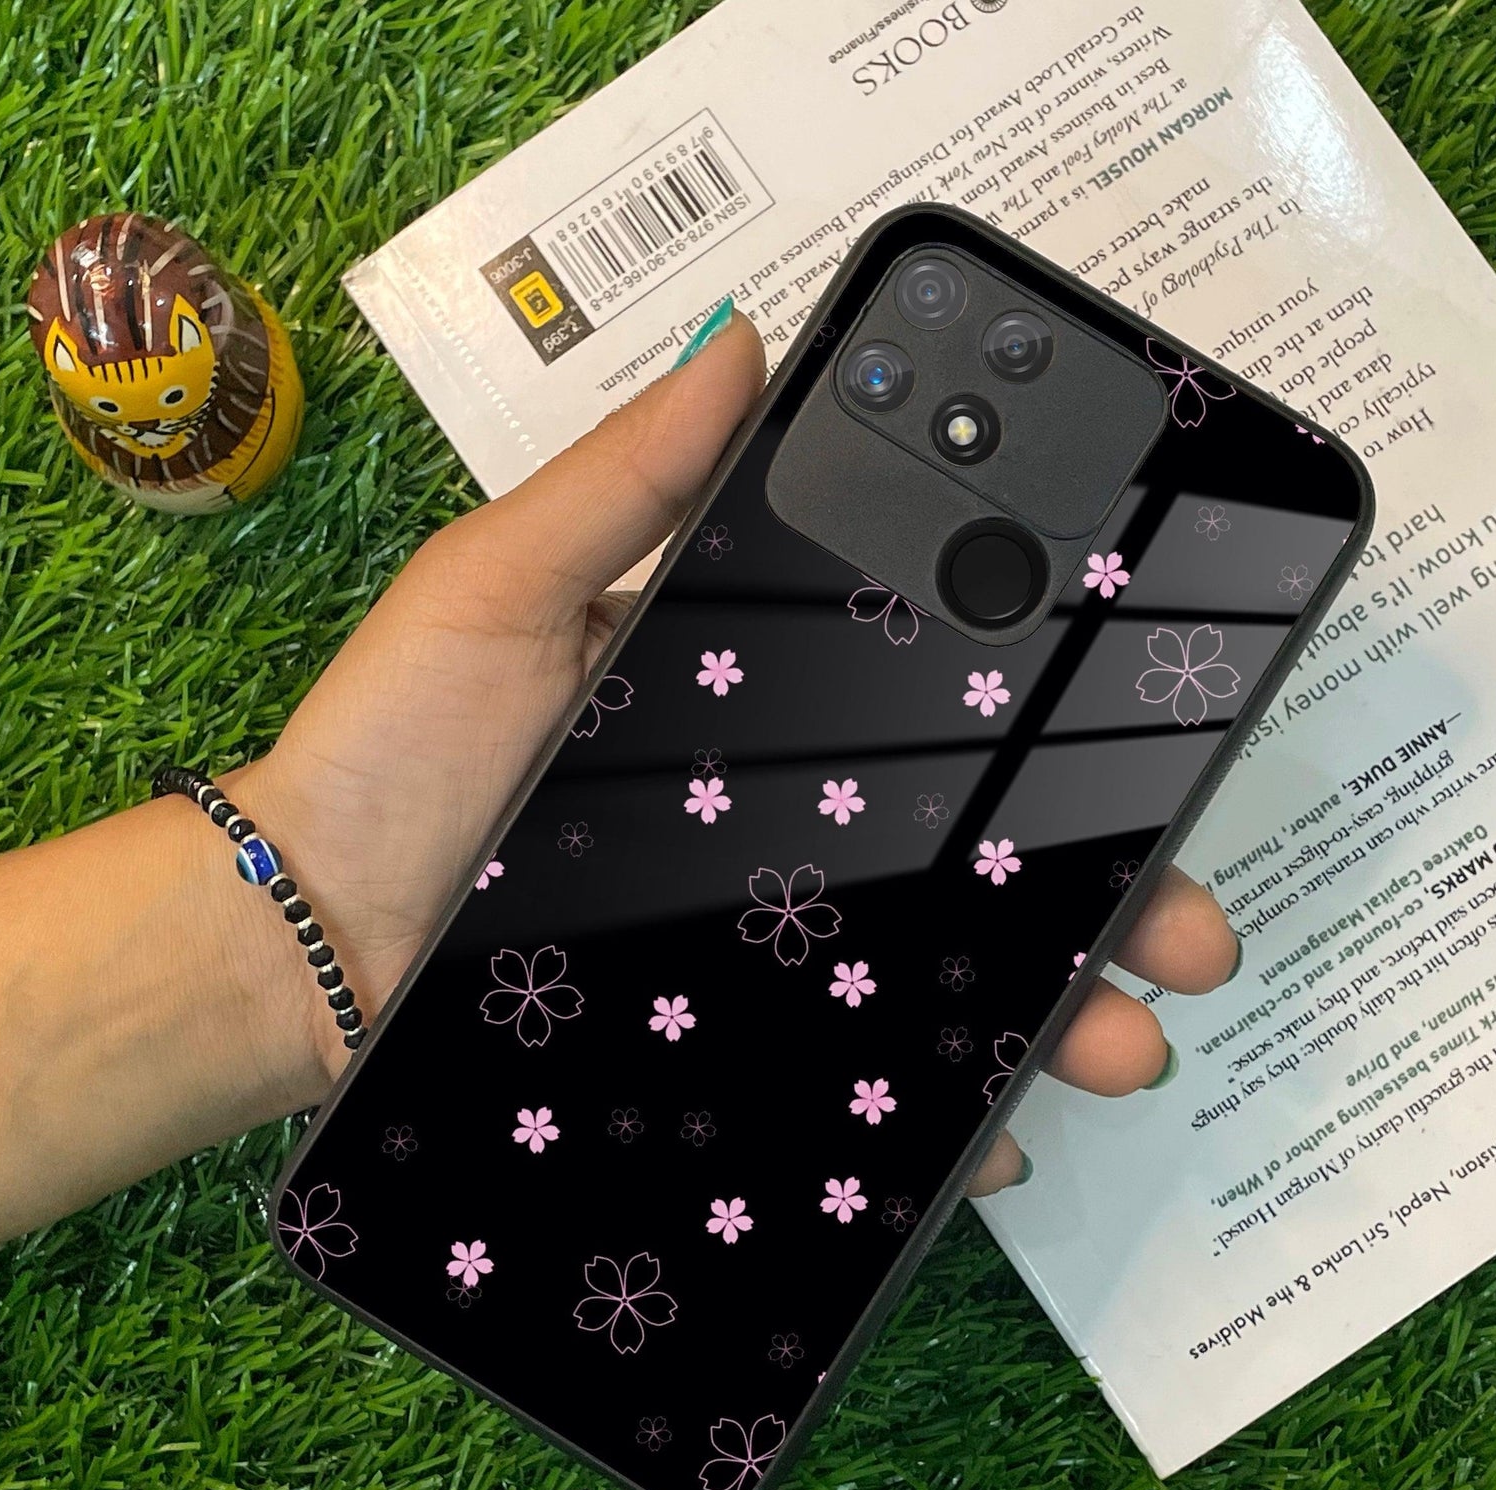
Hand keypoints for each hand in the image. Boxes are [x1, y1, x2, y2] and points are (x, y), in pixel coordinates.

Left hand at [236, 308, 1236, 1189]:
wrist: (302, 946)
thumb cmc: (394, 754)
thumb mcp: (502, 591)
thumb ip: (624, 485)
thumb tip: (748, 343)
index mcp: (748, 710)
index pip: (935, 710)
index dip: (1055, 723)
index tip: (1158, 725)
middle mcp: (781, 825)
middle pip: (975, 853)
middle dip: (1107, 886)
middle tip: (1194, 929)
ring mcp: (765, 943)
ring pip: (944, 974)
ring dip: (1055, 1009)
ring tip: (1125, 1042)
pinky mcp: (733, 1047)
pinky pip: (858, 1081)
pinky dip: (938, 1114)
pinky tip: (997, 1139)